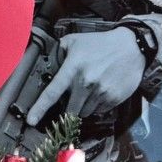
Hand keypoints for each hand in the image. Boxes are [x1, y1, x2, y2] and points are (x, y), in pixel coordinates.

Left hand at [26, 28, 143, 124]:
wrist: (131, 47)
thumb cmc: (100, 43)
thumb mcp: (75, 41)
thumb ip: (59, 51)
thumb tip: (50, 62)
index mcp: (72, 69)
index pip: (52, 93)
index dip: (39, 108)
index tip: (30, 121)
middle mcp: (85, 83)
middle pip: (69, 111)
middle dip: (67, 109)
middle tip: (71, 101)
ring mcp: (100, 93)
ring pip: (84, 112)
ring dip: (83, 106)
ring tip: (89, 90)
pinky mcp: (113, 99)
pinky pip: (99, 111)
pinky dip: (97, 105)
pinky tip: (101, 90)